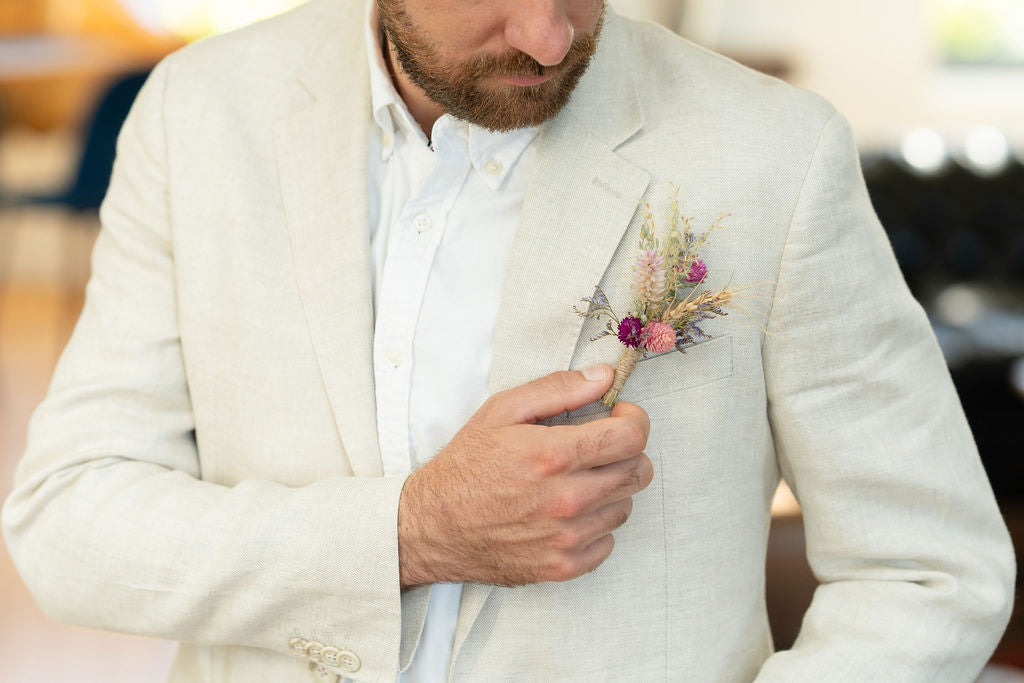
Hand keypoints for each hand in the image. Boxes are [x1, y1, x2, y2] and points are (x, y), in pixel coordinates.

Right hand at [397, 364, 652, 587]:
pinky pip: (607, 542)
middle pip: (638, 472)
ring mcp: (567, 538)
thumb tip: (604, 377)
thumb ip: (558, 389)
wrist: (431, 526)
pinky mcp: (563, 567)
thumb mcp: (502, 411)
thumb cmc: (465, 466)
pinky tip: (568, 513)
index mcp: (554, 456)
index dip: (634, 422)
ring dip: (610, 490)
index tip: (618, 419)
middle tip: (598, 447)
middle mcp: (567, 499)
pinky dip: (595, 526)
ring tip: (576, 481)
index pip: (632, 438)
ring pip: (625, 507)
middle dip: (625, 452)